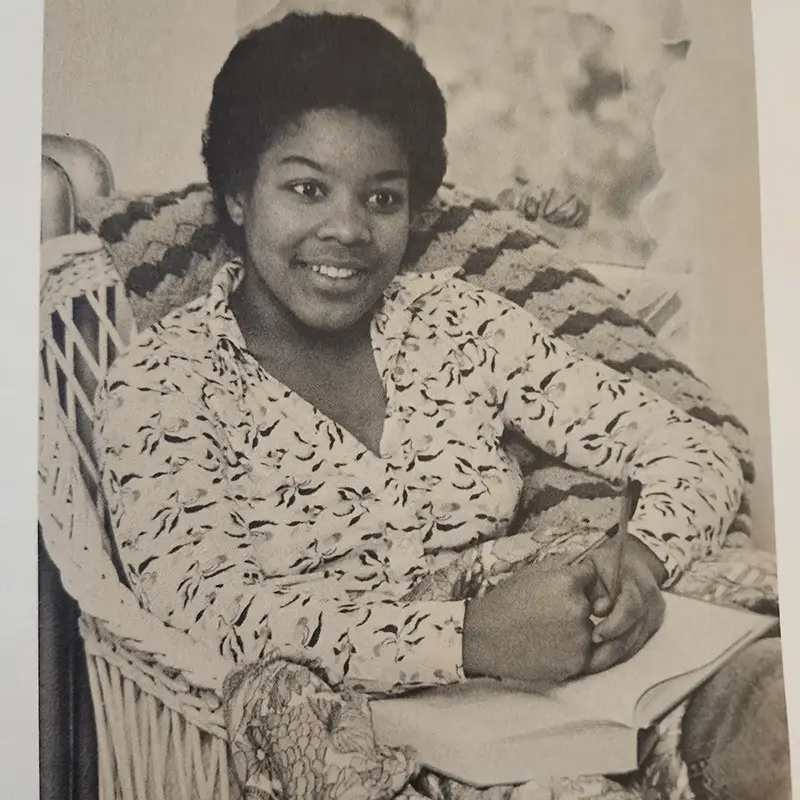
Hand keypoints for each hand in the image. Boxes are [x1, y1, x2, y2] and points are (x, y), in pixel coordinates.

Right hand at [463, 558, 604, 683]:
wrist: (484, 636)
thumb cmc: (505, 601)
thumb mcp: (531, 571)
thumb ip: (562, 564)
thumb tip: (585, 561)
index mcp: (568, 582)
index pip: (591, 576)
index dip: (578, 582)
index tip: (561, 590)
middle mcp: (579, 608)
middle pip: (594, 604)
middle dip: (579, 606)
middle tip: (550, 614)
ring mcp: (580, 638)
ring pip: (592, 630)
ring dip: (577, 630)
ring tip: (548, 632)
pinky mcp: (576, 664)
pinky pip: (586, 654)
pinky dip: (572, 651)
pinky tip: (550, 646)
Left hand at [585, 537, 666, 673]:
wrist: (633, 558)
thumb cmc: (607, 562)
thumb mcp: (596, 566)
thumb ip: (596, 587)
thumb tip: (599, 610)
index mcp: (638, 583)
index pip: (631, 609)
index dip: (614, 625)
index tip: (594, 636)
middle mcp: (652, 602)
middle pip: (634, 632)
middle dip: (611, 651)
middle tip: (588, 663)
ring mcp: (654, 616)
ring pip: (636, 643)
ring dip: (614, 658)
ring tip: (591, 666)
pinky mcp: (652, 626)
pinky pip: (637, 645)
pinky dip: (619, 655)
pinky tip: (602, 661)